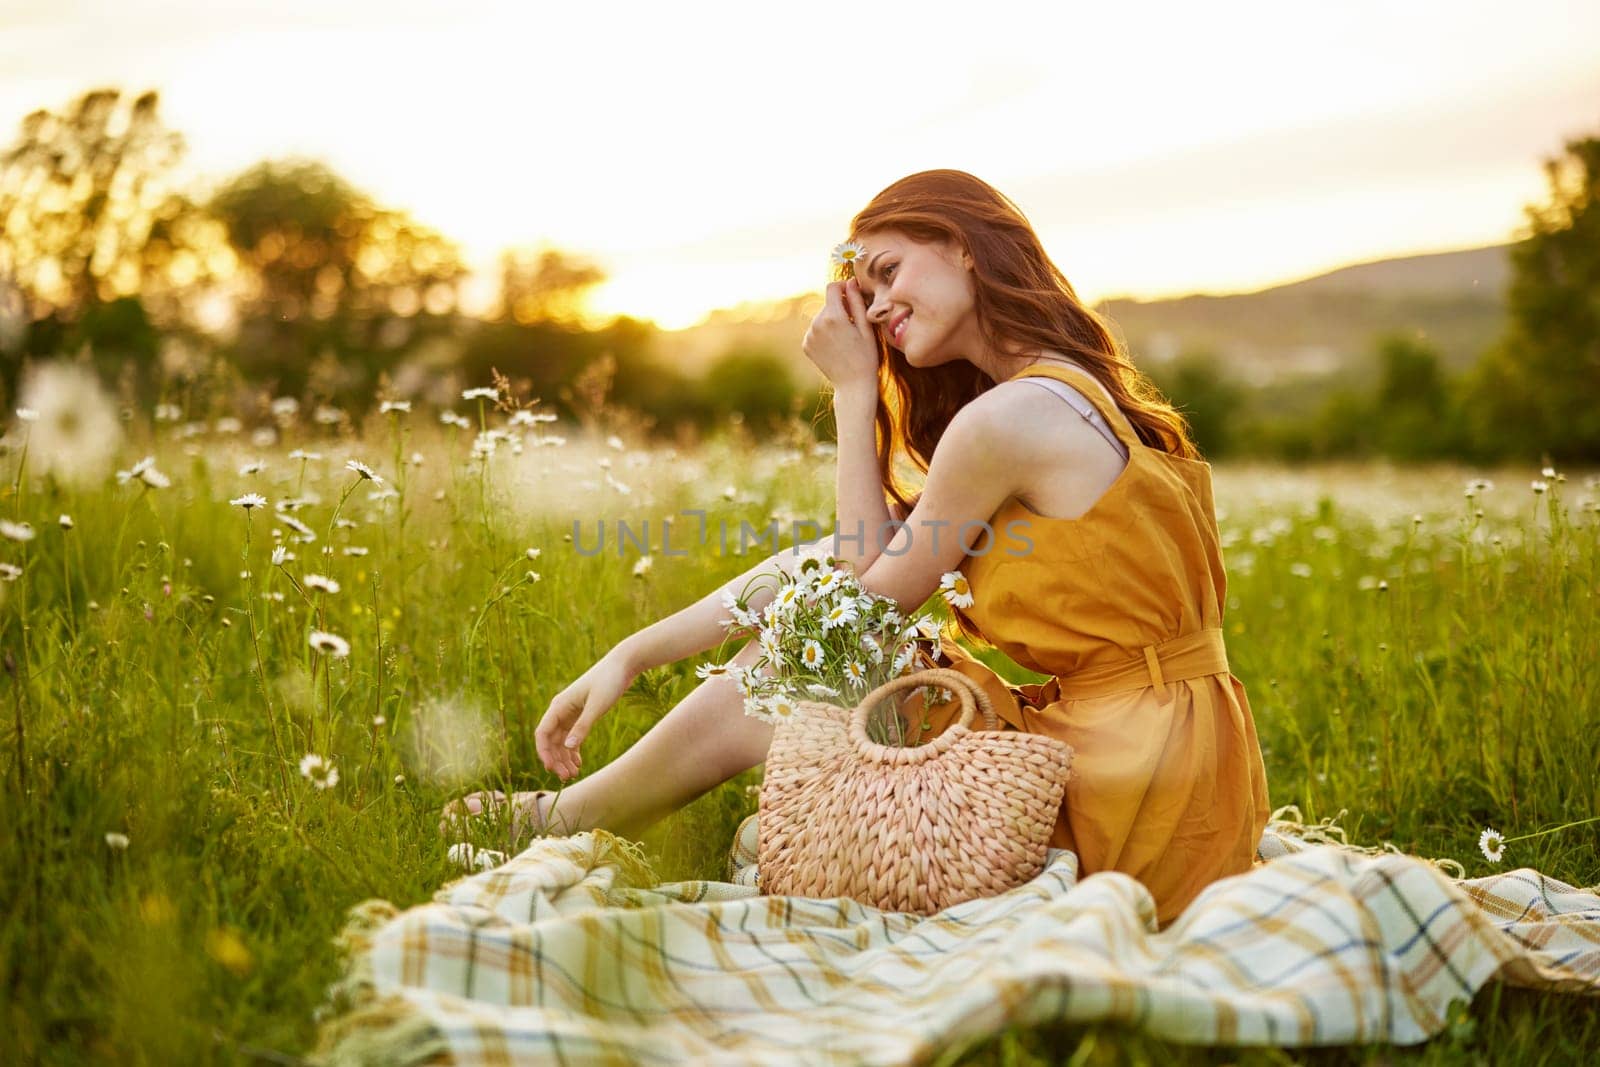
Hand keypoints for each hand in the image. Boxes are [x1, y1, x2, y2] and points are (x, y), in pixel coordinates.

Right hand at [535, 647, 639, 779]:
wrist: (623, 664)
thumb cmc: (609, 681)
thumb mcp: (597, 706)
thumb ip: (582, 727)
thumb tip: (567, 748)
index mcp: (559, 706)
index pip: (542, 733)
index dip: (544, 753)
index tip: (552, 769)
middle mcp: (561, 710)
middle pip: (551, 740)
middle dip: (556, 760)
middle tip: (567, 777)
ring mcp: (571, 712)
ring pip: (561, 740)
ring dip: (564, 758)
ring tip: (573, 774)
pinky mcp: (581, 714)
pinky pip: (572, 736)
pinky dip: (573, 750)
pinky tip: (579, 762)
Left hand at [802, 278, 878, 391]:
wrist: (853, 385)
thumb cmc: (866, 356)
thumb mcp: (866, 327)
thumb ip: (857, 301)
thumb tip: (851, 281)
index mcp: (833, 316)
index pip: (833, 287)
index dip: (843, 287)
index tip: (852, 294)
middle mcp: (816, 323)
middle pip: (828, 304)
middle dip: (840, 308)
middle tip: (855, 324)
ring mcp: (809, 335)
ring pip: (821, 317)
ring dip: (832, 321)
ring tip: (846, 338)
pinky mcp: (806, 345)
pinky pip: (816, 330)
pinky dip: (825, 333)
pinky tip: (836, 346)